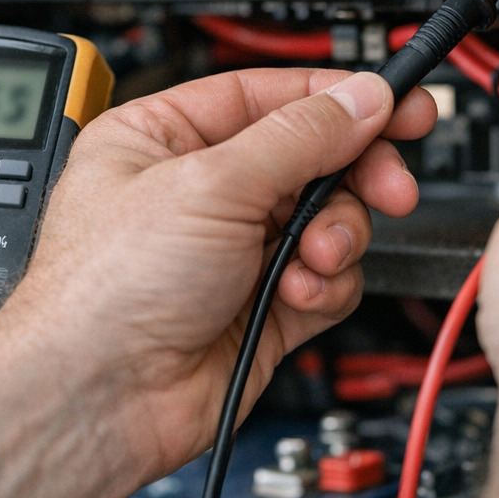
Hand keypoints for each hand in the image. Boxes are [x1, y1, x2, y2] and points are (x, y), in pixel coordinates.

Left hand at [0, 67, 434, 491]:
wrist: (100, 400)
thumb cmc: (107, 290)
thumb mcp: (211, 185)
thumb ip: (300, 137)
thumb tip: (362, 99)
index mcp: (168, 138)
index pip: (272, 97)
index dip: (339, 99)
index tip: (398, 105)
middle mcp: (202, 191)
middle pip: (314, 159)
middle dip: (353, 175)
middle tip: (389, 186)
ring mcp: (235, 252)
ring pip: (329, 220)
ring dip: (336, 237)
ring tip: (317, 255)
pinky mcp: (263, 307)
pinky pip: (328, 279)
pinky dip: (324, 286)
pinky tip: (295, 295)